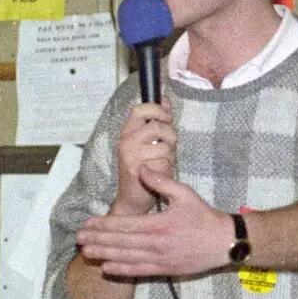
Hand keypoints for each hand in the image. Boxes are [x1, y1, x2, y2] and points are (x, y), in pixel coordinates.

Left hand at [76, 167, 234, 277]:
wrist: (224, 242)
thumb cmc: (203, 216)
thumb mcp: (184, 193)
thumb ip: (161, 181)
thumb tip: (142, 169)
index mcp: (159, 224)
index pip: (124, 225)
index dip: (103, 225)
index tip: (87, 224)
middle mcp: (156, 243)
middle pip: (120, 243)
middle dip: (97, 240)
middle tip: (78, 239)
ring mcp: (159, 259)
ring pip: (125, 258)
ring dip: (104, 255)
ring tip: (86, 252)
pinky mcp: (164, 269)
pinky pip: (138, 271)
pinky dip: (121, 270)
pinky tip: (107, 268)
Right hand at [112, 100, 174, 215]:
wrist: (132, 198)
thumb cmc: (143, 168)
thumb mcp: (146, 142)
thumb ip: (156, 122)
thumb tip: (165, 100)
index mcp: (127, 133)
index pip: (139, 110)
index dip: (157, 109)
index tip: (167, 116)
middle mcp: (126, 143)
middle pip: (157, 127)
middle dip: (171, 135)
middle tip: (170, 145)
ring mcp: (132, 157)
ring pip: (165, 147)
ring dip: (171, 156)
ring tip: (163, 163)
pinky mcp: (140, 172)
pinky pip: (165, 164)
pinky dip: (168, 169)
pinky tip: (161, 173)